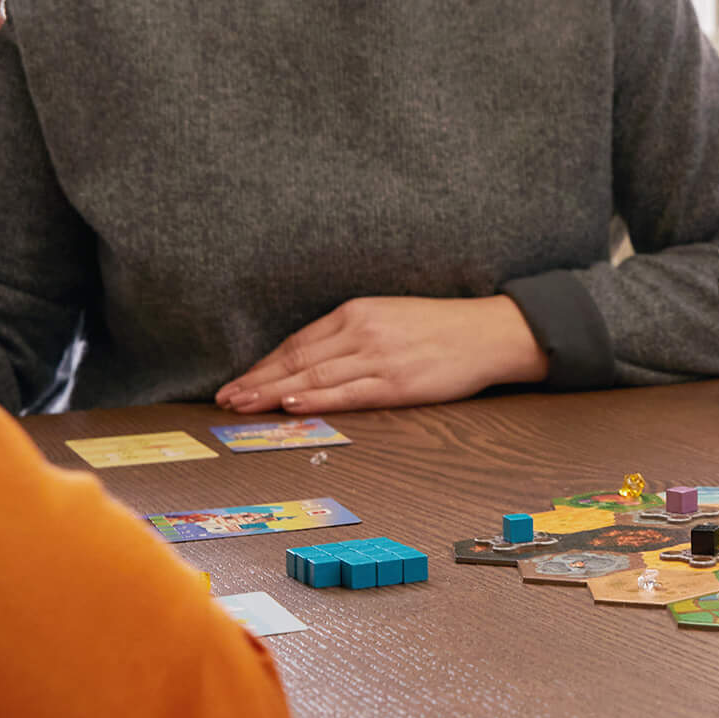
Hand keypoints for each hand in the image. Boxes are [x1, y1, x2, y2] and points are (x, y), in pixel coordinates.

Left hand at [216, 295, 547, 414]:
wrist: (491, 333)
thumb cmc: (443, 328)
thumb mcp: (391, 316)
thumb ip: (353, 334)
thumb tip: (314, 359)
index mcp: (358, 312)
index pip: (298, 341)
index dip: (265, 364)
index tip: (240, 380)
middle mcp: (362, 331)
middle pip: (297, 358)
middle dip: (258, 380)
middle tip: (227, 398)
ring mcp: (378, 357)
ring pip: (314, 376)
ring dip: (274, 392)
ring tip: (245, 405)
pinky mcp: (397, 382)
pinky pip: (348, 392)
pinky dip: (316, 398)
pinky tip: (292, 403)